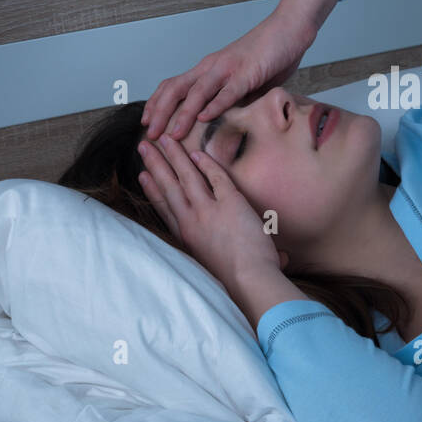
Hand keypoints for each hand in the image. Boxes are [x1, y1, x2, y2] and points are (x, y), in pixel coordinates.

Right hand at [136, 134, 287, 291]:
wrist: (248, 282)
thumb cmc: (240, 282)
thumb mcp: (223, 267)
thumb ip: (235, 258)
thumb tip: (279, 258)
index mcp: (187, 239)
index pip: (165, 209)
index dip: (153, 190)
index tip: (143, 176)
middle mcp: (191, 222)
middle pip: (168, 187)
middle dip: (155, 164)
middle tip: (144, 146)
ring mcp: (207, 212)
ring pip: (185, 177)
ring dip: (172, 156)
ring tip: (161, 139)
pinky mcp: (229, 204)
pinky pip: (216, 177)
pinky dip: (205, 163)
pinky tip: (196, 152)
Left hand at [142, 8, 315, 141]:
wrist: (289, 29)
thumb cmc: (270, 55)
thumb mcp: (245, 81)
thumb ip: (234, 99)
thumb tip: (227, 121)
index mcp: (208, 69)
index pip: (173, 86)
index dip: (157, 105)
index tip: (148, 124)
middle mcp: (211, 67)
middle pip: (175, 89)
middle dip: (160, 113)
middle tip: (151, 135)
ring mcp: (227, 68)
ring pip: (197, 92)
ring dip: (182, 115)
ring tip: (173, 134)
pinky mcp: (247, 71)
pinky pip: (228, 91)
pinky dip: (215, 105)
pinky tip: (204, 119)